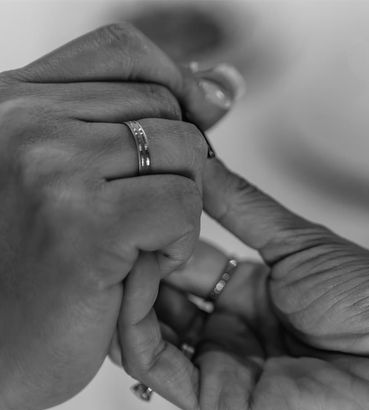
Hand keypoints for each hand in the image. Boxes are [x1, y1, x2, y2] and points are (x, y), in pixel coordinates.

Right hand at [0, 23, 237, 409]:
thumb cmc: (29, 275)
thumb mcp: (61, 178)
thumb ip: (125, 124)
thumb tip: (224, 86)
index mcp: (10, 103)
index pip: (120, 52)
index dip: (172, 81)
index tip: (198, 118)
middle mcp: (20, 121)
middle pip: (163, 105)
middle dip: (180, 163)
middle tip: (146, 215)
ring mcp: (48, 167)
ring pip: (183, 150)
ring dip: (181, 205)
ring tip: (136, 245)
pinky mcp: (82, 222)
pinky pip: (182, 202)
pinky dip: (178, 242)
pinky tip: (140, 270)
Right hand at [116, 158, 368, 409]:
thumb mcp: (298, 242)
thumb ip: (242, 206)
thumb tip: (201, 159)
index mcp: (253, 292)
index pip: (185, 262)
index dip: (157, 233)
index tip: (132, 194)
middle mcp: (233, 330)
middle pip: (162, 295)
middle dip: (135, 260)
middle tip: (109, 219)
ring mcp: (224, 367)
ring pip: (151, 332)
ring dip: (128, 292)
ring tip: (111, 249)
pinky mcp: (222, 404)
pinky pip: (161, 368)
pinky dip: (136, 331)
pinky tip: (129, 290)